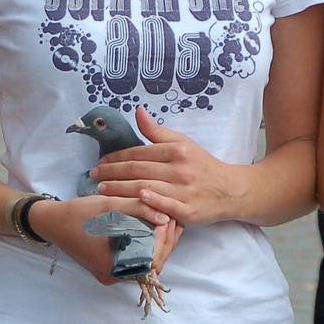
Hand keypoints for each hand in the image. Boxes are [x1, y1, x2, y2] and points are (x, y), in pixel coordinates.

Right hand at [27, 194, 182, 285]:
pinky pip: (135, 263)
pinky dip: (146, 248)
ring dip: (158, 246)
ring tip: (166, 223)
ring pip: (145, 265)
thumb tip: (166, 217)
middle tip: (173, 221)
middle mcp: (112, 276)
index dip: (165, 240)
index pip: (151, 259)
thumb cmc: (79, 212)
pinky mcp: (109, 270)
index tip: (169, 219)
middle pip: (151, 266)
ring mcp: (110, 275)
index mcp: (112, 264)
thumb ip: (139, 209)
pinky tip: (153, 231)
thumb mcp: (111, 205)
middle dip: (166, 243)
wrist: (53, 222)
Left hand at [90, 107, 250, 225]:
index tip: (100, 161)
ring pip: (145, 188)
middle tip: (92, 175)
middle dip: (111, 173)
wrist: (230, 189)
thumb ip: (157, 131)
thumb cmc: (202, 165)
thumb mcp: (183, 143)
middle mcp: (180, 170)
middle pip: (138, 171)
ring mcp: (184, 192)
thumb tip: (138, 111)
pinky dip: (149, 203)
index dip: (116, 157)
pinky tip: (133, 201)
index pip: (139, 153)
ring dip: (120, 189)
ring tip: (101, 190)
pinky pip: (165, 207)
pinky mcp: (189, 211)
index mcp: (177, 151)